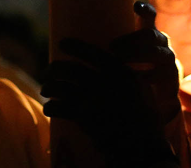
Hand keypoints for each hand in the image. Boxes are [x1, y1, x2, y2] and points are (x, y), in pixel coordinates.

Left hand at [42, 3, 178, 167]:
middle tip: (48, 71)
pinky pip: (60, 107)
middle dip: (55, 69)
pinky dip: (51, 107)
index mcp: (121, 72)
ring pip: (61, 86)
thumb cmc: (145, 120)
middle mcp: (105, 82)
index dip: (75, 46)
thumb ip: (127, 78)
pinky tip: (50, 108)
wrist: (143, 147)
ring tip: (46, 89)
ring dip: (49, 87)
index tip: (63, 43)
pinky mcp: (84, 117)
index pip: (93, 52)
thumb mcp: (142, 91)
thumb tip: (111, 67)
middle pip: (70, 68)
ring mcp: (93, 99)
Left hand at [109, 2, 181, 124]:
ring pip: (157, 53)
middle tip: (112, 47)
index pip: (149, 15)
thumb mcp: (126, 53)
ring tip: (121, 62)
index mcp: (149, 32)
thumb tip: (74, 39)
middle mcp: (161, 43)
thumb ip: (110, 44)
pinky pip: (162, 76)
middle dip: (132, 39)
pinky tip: (135, 80)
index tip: (134, 6)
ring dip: (138, 56)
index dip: (144, 9)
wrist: (159, 95)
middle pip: (150, 35)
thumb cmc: (135, 68)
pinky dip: (147, 78)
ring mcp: (168, 60)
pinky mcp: (171, 78)